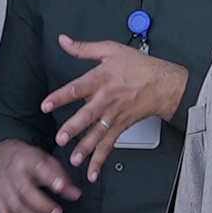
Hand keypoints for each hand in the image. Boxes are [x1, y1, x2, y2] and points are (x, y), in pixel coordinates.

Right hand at [0, 138, 82, 212]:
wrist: (0, 156)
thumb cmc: (26, 161)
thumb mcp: (46, 162)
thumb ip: (62, 178)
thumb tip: (75, 194)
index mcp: (27, 159)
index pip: (39, 168)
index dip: (52, 178)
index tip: (61, 187)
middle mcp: (12, 172)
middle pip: (25, 192)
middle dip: (43, 206)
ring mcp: (1, 186)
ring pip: (15, 206)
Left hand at [39, 39, 190, 175]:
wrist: (164, 84)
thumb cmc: (139, 67)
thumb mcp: (111, 50)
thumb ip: (84, 48)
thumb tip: (63, 41)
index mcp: (101, 79)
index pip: (78, 88)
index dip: (62, 96)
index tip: (47, 105)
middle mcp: (107, 99)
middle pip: (88, 114)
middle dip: (74, 127)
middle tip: (61, 137)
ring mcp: (115, 115)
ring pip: (98, 133)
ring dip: (86, 148)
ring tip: (75, 159)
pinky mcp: (121, 127)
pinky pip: (109, 145)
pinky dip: (101, 159)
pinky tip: (92, 171)